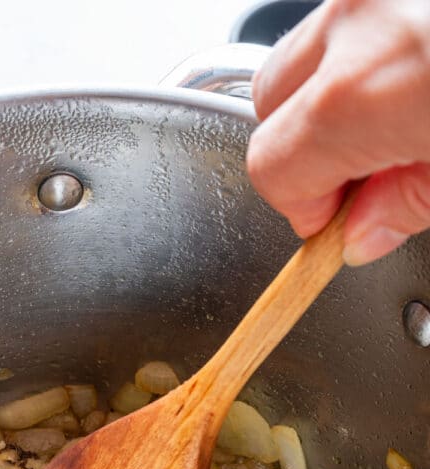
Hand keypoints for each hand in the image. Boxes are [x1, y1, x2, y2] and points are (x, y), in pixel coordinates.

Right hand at [247, 0, 429, 263]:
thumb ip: (407, 205)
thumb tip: (363, 232)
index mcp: (358, 93)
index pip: (270, 168)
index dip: (301, 207)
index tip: (336, 223)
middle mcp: (355, 20)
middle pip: (269, 100)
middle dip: (304, 144)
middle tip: (370, 173)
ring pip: (306, 52)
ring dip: (333, 93)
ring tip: (401, 118)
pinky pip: (352, 21)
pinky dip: (368, 53)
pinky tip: (415, 75)